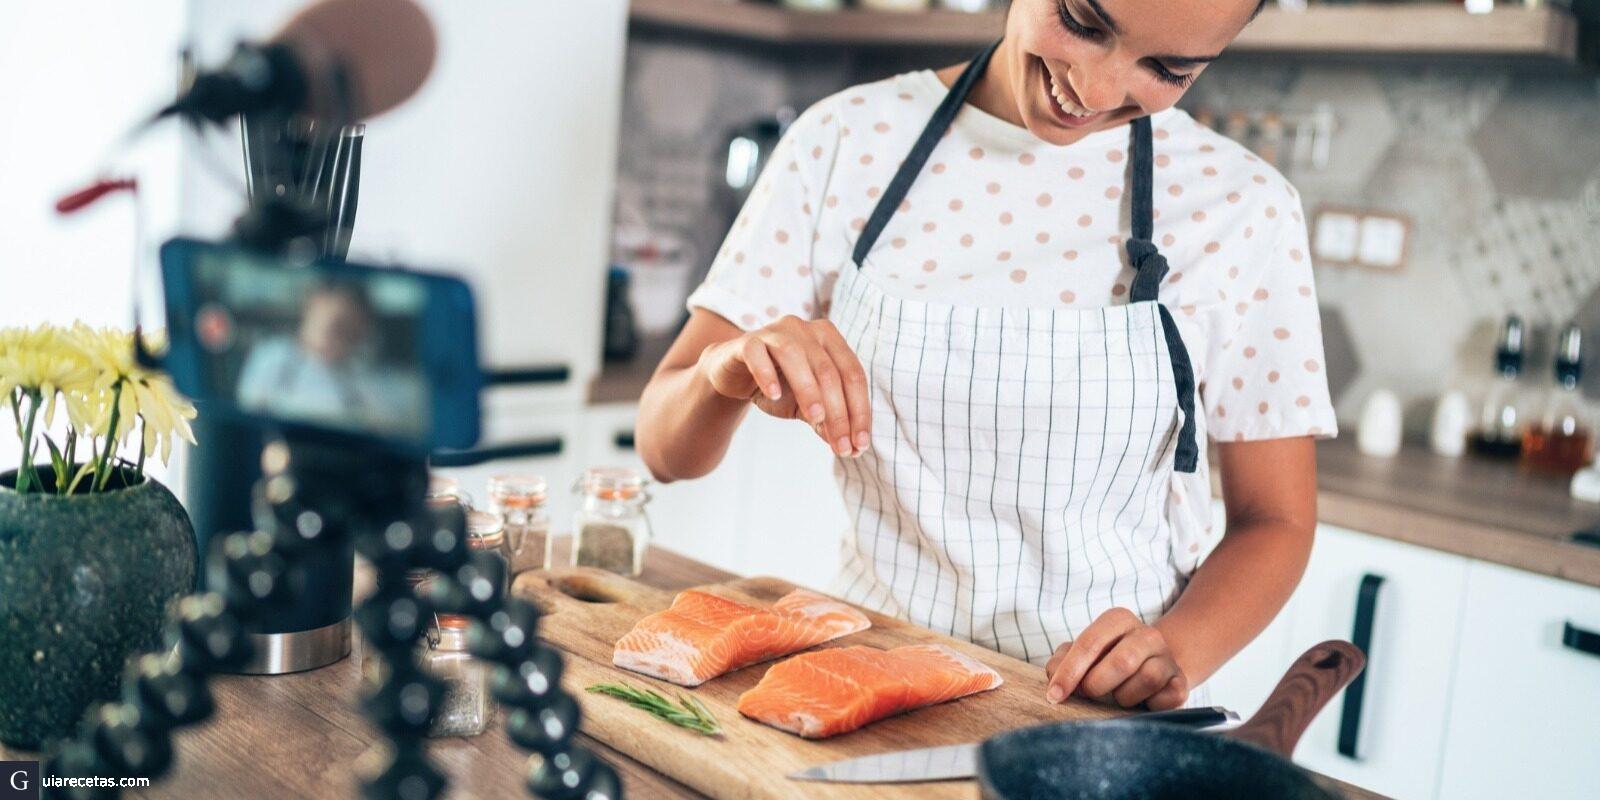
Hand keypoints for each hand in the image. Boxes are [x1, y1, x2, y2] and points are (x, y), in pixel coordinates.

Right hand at [696, 316, 870, 457]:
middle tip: (841, 447)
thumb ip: (827, 421)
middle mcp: (806, 329)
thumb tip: (851, 448)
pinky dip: (766, 373)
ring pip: (797, 358)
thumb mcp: (806, 407)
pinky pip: (757, 353)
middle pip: (829, 371)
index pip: (853, 375)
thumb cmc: (778, 386)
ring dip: (809, 391)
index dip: (860, 412)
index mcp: (830, 340)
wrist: (734, 376)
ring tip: (816, 419)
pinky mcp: (747, 341)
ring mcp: (776, 332)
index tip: (859, 445)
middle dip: (838, 413)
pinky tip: (773, 394)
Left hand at [1044, 608, 1188, 709]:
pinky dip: (1147, 705)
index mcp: (1118, 620)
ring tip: (1120, 694)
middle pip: (1121, 662)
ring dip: (1124, 697)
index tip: (1054, 696)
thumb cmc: (1108, 662)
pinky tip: (1142, 701)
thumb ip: (1063, 661)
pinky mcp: (1180, 682)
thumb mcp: (1084, 655)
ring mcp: (1167, 657)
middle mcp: (1147, 634)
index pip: (1090, 643)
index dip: (1069, 672)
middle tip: (1089, 693)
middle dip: (1097, 685)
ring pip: (1146, 680)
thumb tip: (1054, 677)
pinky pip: (1163, 698)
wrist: (1152, 669)